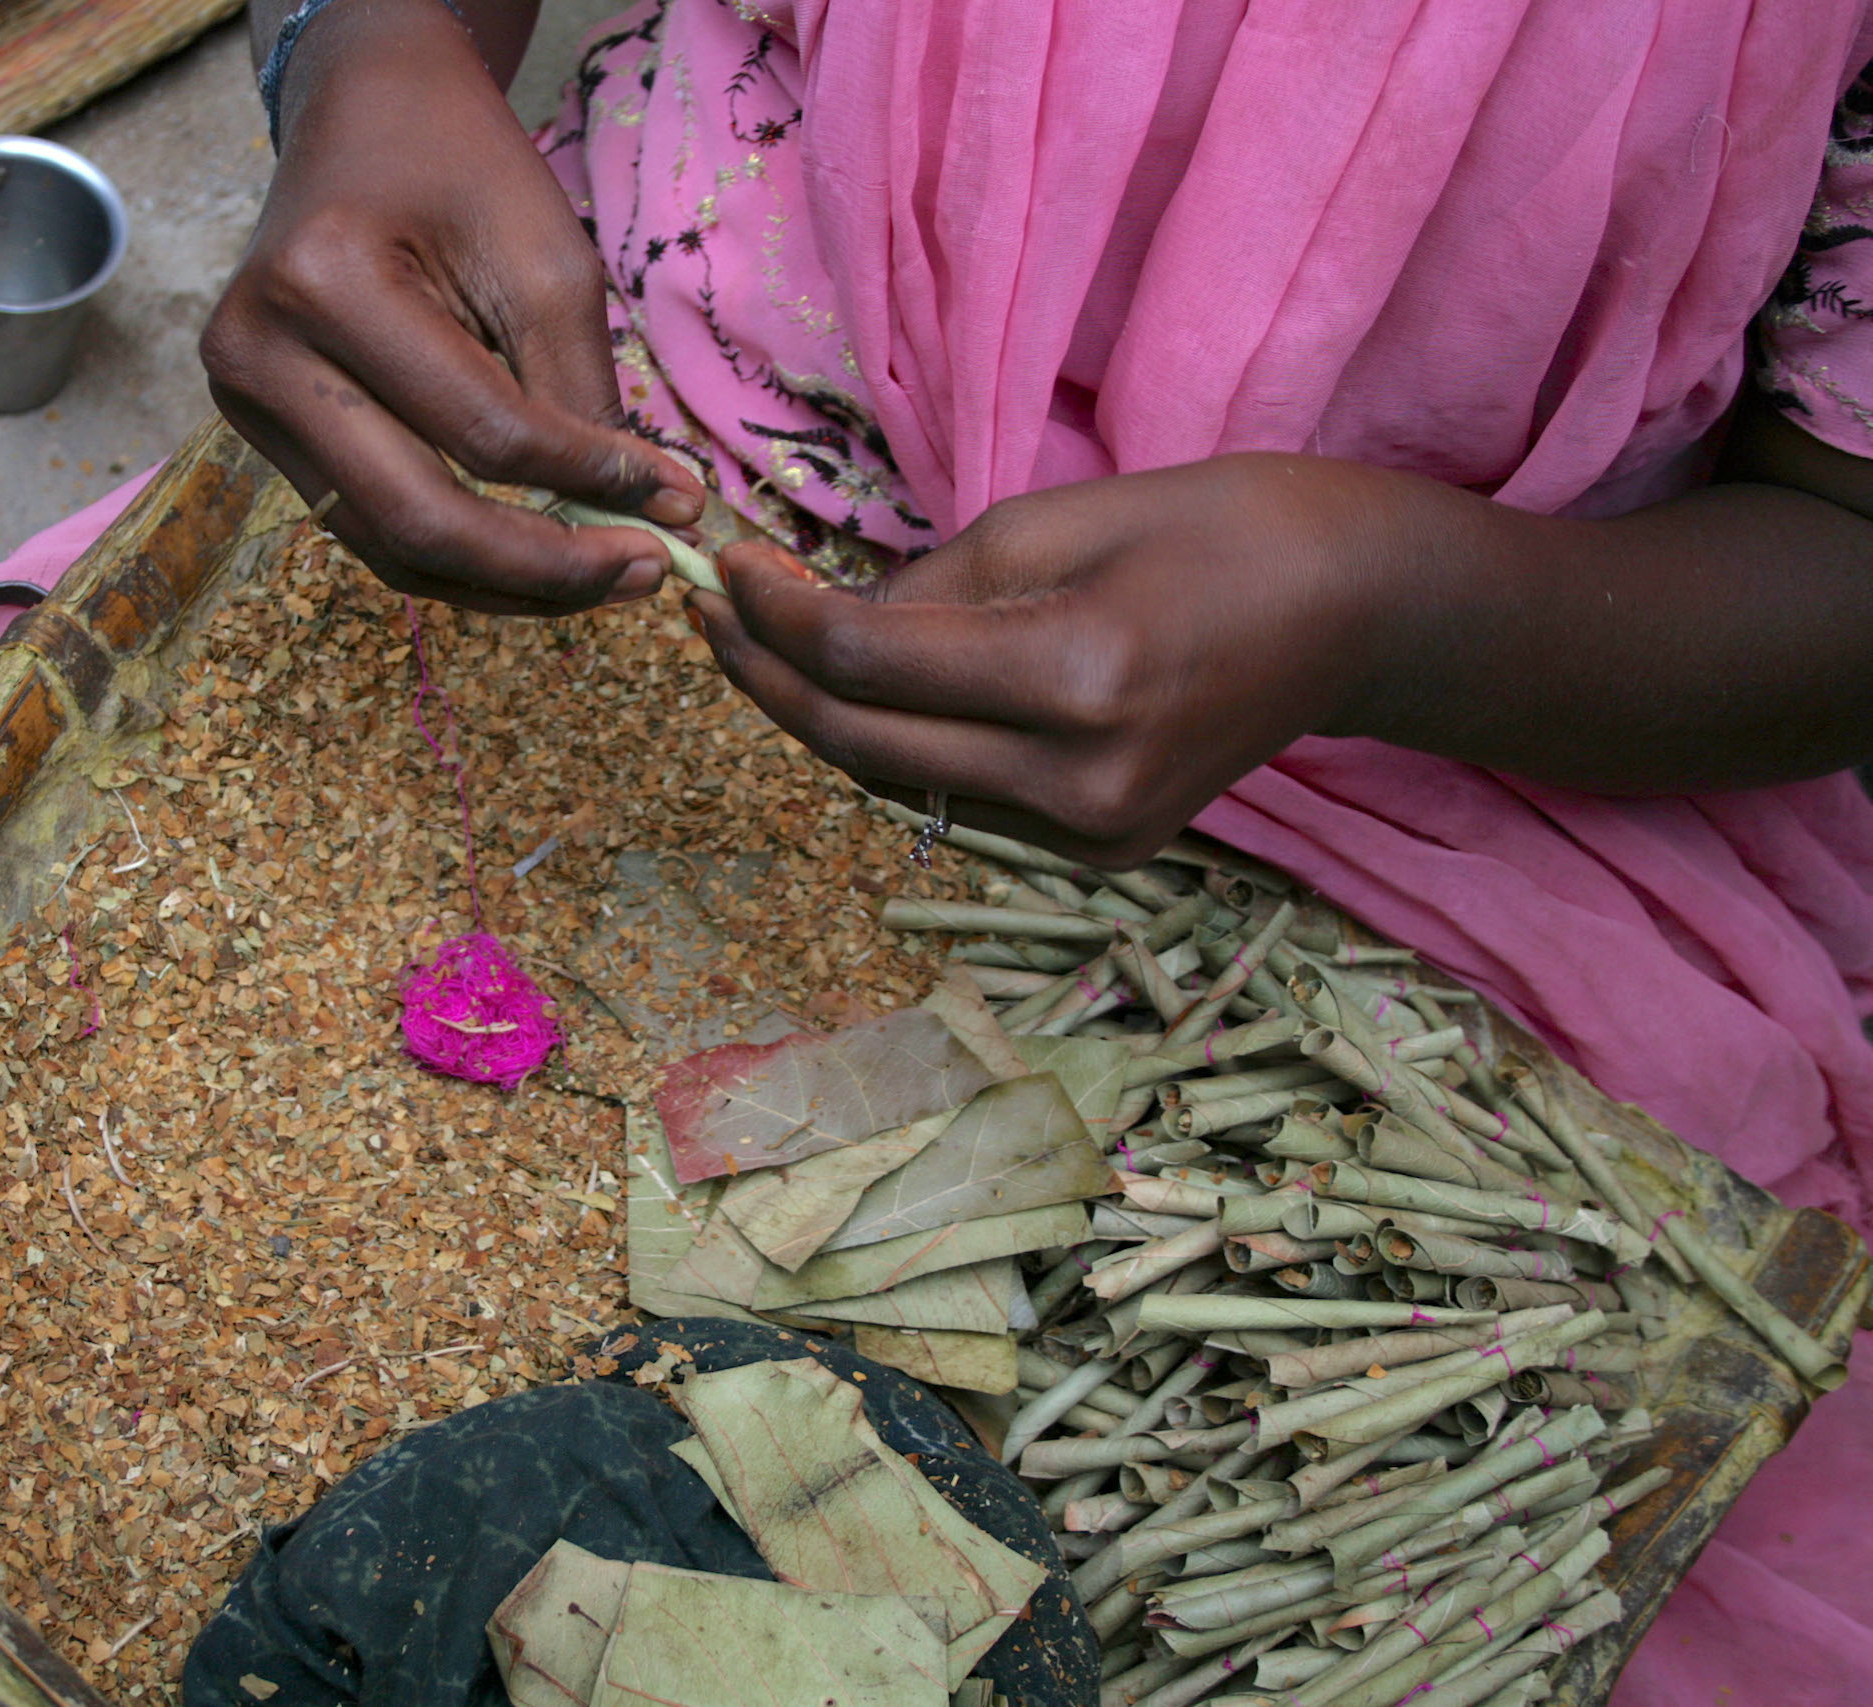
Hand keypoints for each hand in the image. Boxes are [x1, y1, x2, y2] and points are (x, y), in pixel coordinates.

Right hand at [202, 0, 701, 614]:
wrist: (364, 114)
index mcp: (326, 285)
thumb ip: (584, 396)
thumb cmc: (462, 168)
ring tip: (604, 577)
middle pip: (417, 518)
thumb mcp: (547, 261)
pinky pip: (369, 529)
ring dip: (505, 584)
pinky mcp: (260, 432)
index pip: (480, 432)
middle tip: (645, 574)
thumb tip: (648, 515)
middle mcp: (261, 355)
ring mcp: (246, 403)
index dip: (588, 482)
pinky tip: (537, 557)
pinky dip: (460, 559)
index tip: (676, 502)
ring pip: (388, 548)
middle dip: (544, 568)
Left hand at [687, 455, 1467, 865]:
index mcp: (1081, 676)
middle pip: (860, 743)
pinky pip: (954, 799)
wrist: (1359, 615)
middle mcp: (1081, 781)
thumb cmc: (1224, 530)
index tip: (725, 565)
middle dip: (765, 677)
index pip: (869, 664)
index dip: (775, 618)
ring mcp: (1092, 833)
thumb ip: (932, 583)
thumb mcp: (1065, 518)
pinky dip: (896, 744)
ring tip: (762, 641)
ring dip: (818, 716)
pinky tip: (862, 688)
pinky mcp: (1099, 851)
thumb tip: (819, 623)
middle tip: (707, 611)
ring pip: (896, 782)